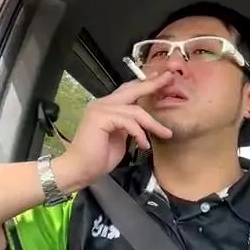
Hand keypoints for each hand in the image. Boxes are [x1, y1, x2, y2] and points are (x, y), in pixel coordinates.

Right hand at [53, 73, 175, 189]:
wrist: (80, 170)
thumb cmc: (99, 158)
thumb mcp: (121, 137)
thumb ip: (129, 125)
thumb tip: (143, 121)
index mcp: (106, 107)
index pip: (129, 91)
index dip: (146, 85)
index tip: (164, 79)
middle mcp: (102, 104)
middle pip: (132, 90)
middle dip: (152, 84)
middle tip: (169, 79)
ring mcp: (99, 109)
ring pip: (135, 110)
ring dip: (152, 124)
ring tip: (165, 134)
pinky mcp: (99, 118)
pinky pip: (128, 121)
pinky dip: (139, 133)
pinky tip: (143, 145)